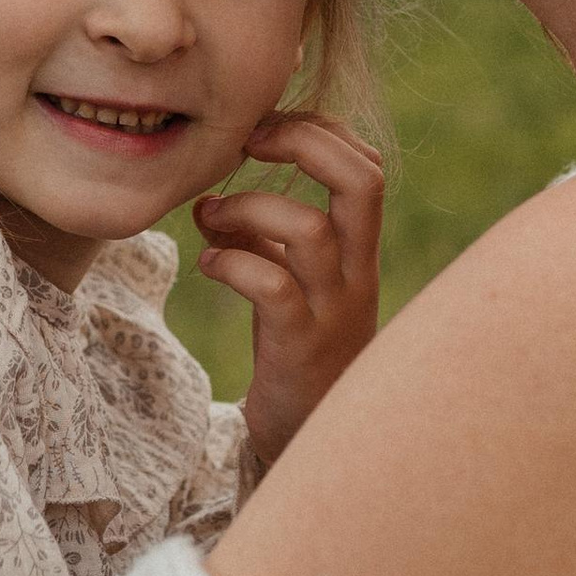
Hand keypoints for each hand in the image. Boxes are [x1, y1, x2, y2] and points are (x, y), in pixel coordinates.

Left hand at [194, 109, 384, 472]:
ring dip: (247, 208)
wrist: (312, 446)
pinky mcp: (300, 348)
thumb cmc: (298, 355)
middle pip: (361, 180)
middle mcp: (357, 274)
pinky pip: (273, 288)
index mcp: (360, 252)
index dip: (319, 131)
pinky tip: (208, 266)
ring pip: (309, 230)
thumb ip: (265, 242)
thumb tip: (213, 199)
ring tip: (209, 218)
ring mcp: (332, 311)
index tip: (263, 130)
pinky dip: (232, 263)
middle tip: (247, 143)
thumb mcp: (291, 287)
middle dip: (303, 142)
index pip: (366, 166)